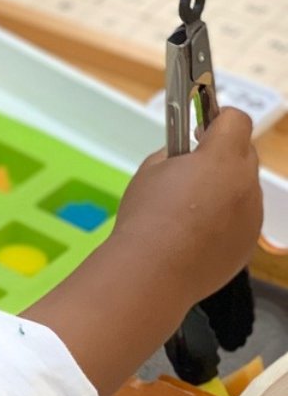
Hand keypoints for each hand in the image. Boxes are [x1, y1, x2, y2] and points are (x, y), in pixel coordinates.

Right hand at [112, 108, 263, 305]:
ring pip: (244, 191)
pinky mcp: (247, 244)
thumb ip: (173, 157)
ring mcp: (251, 215)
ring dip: (224, 194)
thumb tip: (184, 160)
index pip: (236, 120)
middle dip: (222, 158)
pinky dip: (224, 225)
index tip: (201, 132)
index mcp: (221, 158)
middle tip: (191, 175)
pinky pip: (241, 223)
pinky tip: (194, 240)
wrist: (149, 274)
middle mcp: (245, 183)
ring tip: (189, 217)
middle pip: (244, 154)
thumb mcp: (148, 173)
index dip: (217, 121)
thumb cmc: (144, 220)